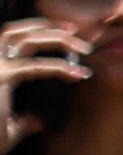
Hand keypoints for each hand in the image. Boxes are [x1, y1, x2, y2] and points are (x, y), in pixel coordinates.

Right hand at [0, 23, 83, 142]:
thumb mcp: (9, 127)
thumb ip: (24, 119)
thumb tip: (38, 120)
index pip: (11, 39)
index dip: (38, 31)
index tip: (67, 33)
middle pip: (18, 32)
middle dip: (50, 28)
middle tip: (77, 33)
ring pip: (26, 40)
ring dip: (57, 38)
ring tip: (82, 48)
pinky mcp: (0, 79)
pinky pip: (36, 67)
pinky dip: (60, 67)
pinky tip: (78, 74)